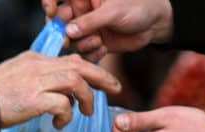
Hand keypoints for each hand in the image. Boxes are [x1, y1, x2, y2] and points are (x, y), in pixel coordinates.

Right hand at [0, 51, 120, 128]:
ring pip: (76, 82)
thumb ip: (39, 80)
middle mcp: (38, 67)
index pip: (71, 60)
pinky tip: (59, 124)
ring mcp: (36, 82)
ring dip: (86, 99)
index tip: (103, 81)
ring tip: (86, 113)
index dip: (91, 70)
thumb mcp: (17, 79)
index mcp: (35, 60)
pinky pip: (63, 104)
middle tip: (116, 89)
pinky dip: (67, 115)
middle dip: (102, 77)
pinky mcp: (34, 100)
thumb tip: (62, 94)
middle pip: (80, 66)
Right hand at [41, 0, 173, 61]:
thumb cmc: (137, 7)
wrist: (155, 24)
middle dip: (64, 32)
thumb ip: (90, 21)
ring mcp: (88, 29)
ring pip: (72, 40)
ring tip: (98, 41)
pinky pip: (84, 53)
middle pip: (60, 23)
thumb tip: (68, 30)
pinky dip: (92, 54)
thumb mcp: (113, 11)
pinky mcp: (95, 43)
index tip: (51, 13)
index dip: (50, 4)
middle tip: (69, 39)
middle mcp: (82, 12)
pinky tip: (104, 48)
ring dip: (83, 44)